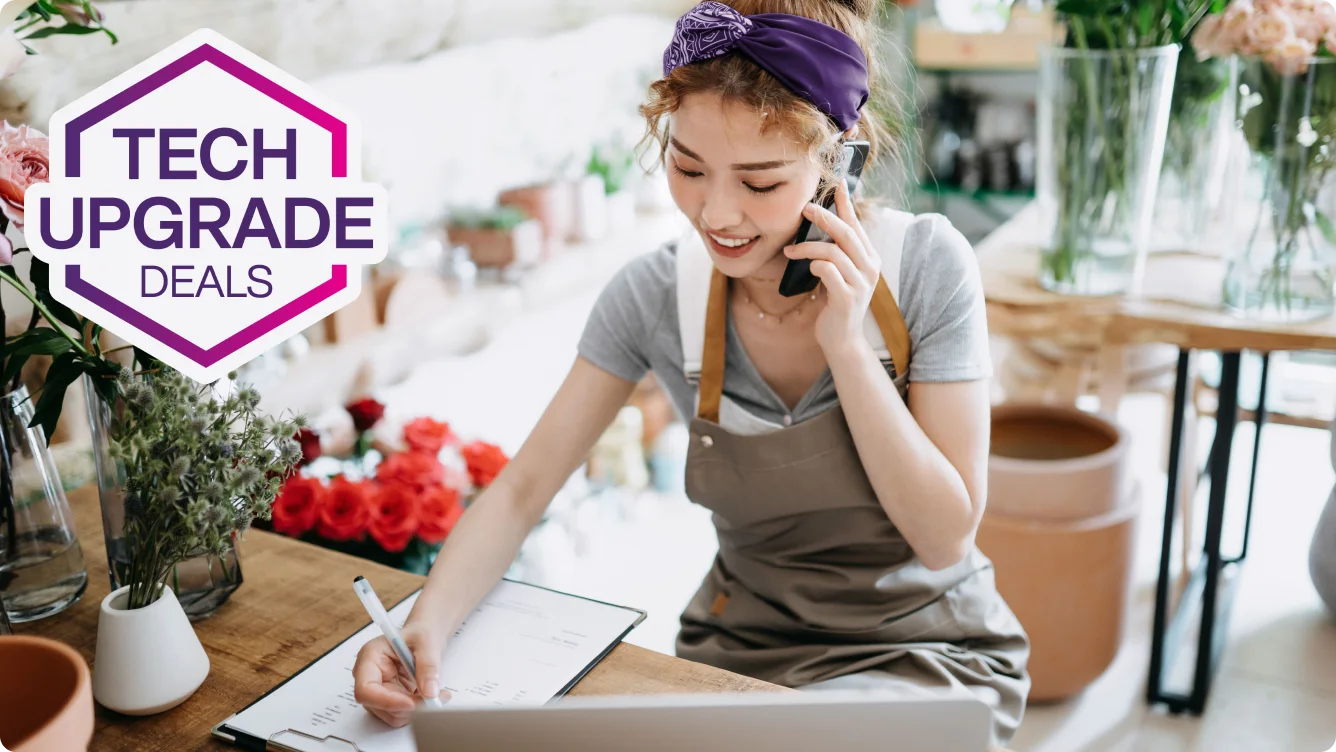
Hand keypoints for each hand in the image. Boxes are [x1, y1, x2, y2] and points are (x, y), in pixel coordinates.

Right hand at [352, 621, 449, 727]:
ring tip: (438, 694)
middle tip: (436, 699)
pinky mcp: (389, 700)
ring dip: (416, 710)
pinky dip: (418, 710)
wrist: (424, 639)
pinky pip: (401, 714)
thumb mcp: (427, 642)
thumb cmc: (420, 635)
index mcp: (370, 657)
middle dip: (408, 706)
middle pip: (379, 706)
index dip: (386, 701)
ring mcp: (377, 690)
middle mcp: (369, 676)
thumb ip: (428, 666)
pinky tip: (429, 696)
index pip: (365, 689)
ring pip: (392, 714)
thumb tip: (429, 692)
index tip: (411, 703)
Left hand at [783, 178, 879, 353]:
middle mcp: (869, 267)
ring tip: (789, 251)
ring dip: (806, 248)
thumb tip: (817, 225)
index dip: (846, 204)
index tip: (836, 184)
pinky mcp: (847, 297)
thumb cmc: (835, 303)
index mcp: (869, 258)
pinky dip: (814, 265)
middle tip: (804, 207)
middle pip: (846, 233)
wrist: (842, 340)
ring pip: (833, 252)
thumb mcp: (839, 274)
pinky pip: (827, 271)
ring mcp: (861, 283)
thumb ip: (835, 253)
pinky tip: (806, 269)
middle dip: (824, 217)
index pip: (857, 225)